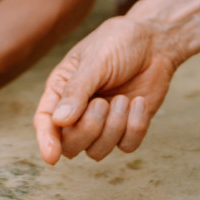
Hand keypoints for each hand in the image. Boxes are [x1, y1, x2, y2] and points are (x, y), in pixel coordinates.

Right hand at [33, 15, 177, 163]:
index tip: (52, 158)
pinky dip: (135, 127)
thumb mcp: (95, 61)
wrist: (155, 41)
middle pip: (71, 144)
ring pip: (98, 151)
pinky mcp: (128, 128)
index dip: (46, 141)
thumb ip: (77, 91)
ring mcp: (103, 122)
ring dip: (113, 128)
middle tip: (102, 103)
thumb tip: (58, 121)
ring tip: (124, 99)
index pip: (45, 121)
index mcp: (61, 90)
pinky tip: (138, 102)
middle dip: (88, 129)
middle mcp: (78, 111)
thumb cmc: (118, 43)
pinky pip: (126, 146)